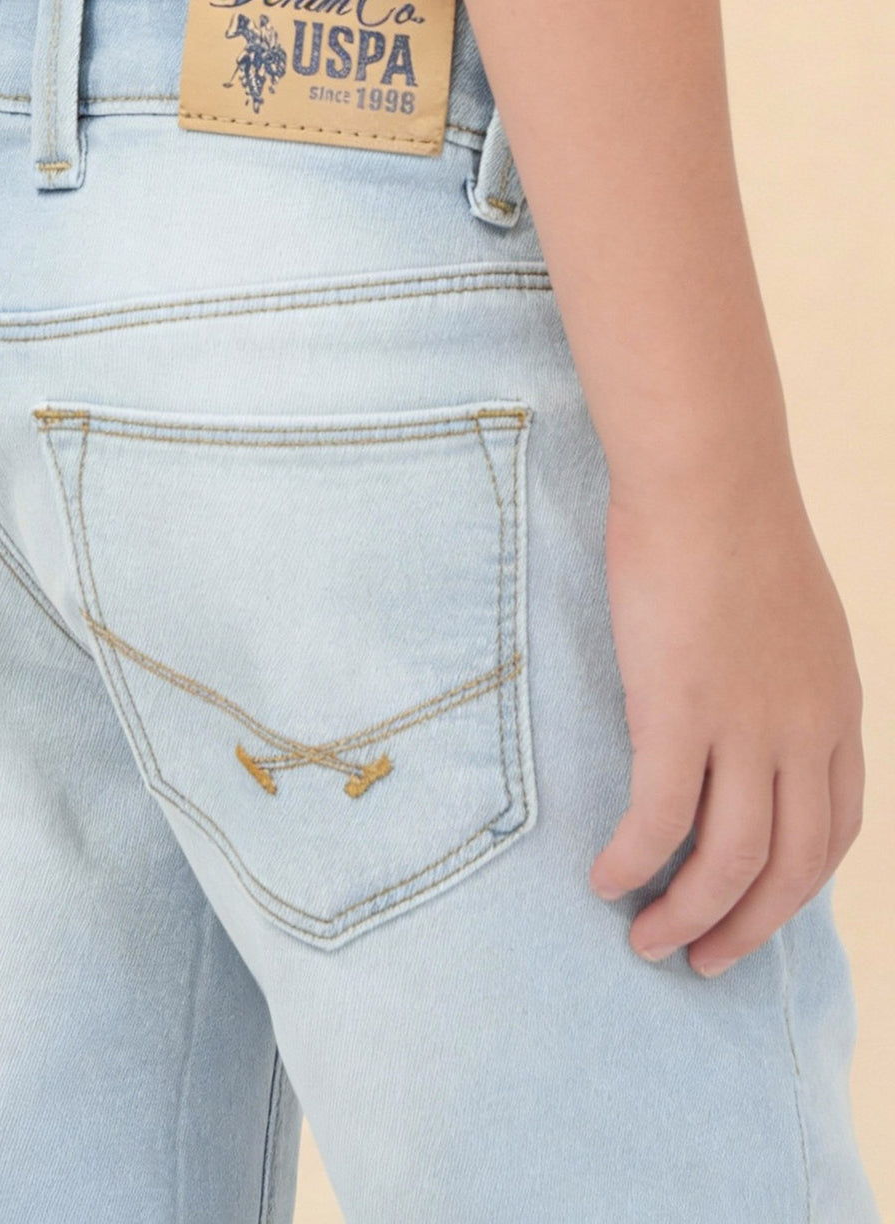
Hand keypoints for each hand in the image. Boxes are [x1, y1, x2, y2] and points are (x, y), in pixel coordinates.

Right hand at [588, 470, 865, 975]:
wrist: (708, 475)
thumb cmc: (732, 524)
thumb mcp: (790, 614)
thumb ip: (782, 675)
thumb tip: (744, 708)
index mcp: (835, 706)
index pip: (834, 828)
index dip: (797, 885)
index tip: (755, 908)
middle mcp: (804, 729)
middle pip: (794, 866)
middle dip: (750, 928)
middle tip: (706, 961)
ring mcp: (746, 725)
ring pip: (732, 860)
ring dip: (691, 915)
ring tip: (649, 941)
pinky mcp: (680, 711)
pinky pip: (659, 819)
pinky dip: (634, 862)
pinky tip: (603, 878)